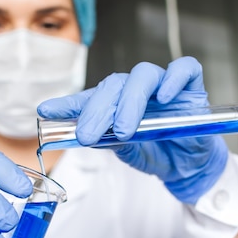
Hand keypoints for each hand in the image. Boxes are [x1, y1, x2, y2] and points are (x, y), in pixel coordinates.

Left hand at [38, 56, 227, 203]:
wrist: (190, 168)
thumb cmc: (158, 154)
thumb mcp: (129, 153)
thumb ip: (111, 141)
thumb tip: (86, 134)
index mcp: (117, 104)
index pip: (90, 97)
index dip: (68, 103)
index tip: (45, 111)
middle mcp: (137, 90)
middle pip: (114, 85)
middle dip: (97, 110)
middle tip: (87, 134)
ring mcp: (164, 85)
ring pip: (143, 75)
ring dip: (130, 101)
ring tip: (124, 129)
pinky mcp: (191, 87)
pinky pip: (184, 70)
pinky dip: (174, 78)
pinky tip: (165, 96)